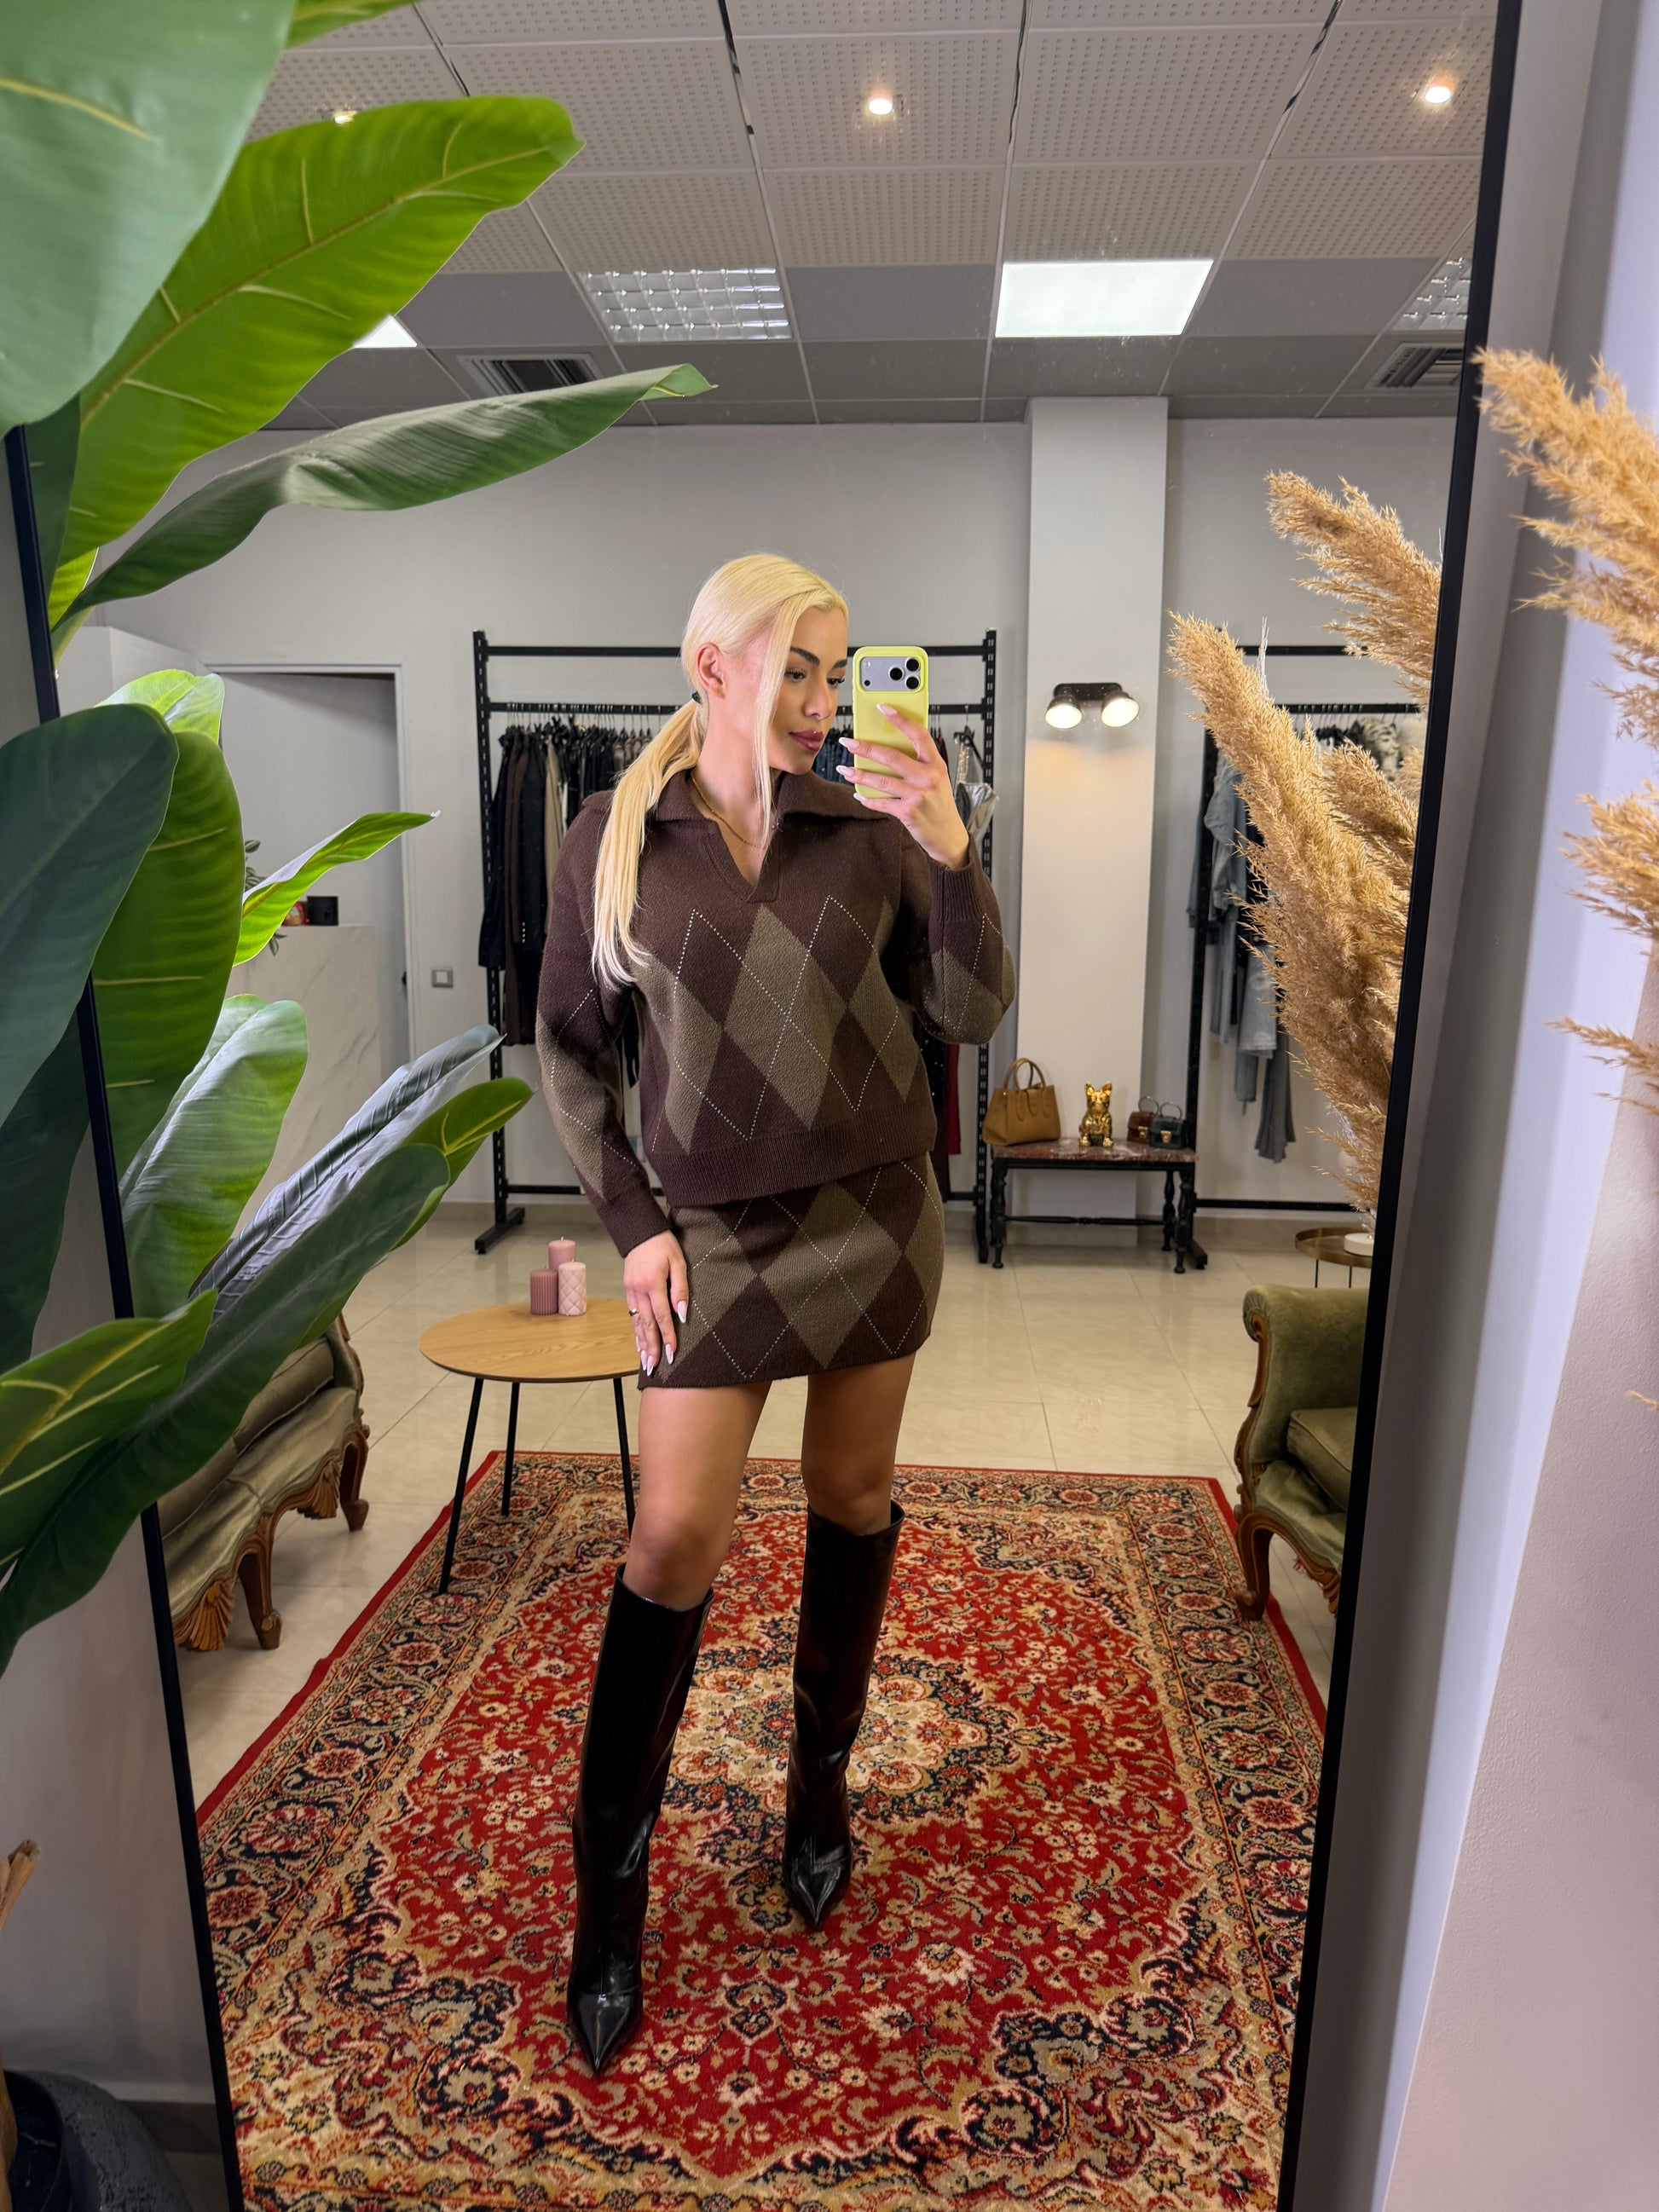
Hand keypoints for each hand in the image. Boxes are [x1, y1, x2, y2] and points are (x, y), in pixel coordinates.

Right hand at [622, 1229, 687, 1374]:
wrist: (640, 1231)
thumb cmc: (663, 1244)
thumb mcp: (679, 1262)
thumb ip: (680, 1289)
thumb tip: (682, 1313)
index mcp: (652, 1283)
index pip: (661, 1316)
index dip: (667, 1336)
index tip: (672, 1353)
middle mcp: (638, 1290)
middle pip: (646, 1324)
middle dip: (651, 1347)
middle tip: (654, 1367)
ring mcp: (630, 1290)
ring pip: (636, 1322)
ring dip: (641, 1343)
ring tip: (645, 1362)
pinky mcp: (627, 1290)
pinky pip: (632, 1314)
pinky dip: (636, 1331)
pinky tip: (639, 1343)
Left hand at [838, 708, 971, 868]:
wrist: (948, 836)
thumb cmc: (939, 805)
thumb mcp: (936, 779)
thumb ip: (919, 764)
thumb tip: (888, 749)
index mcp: (935, 764)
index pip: (918, 734)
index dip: (900, 719)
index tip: (883, 709)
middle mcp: (928, 777)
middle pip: (891, 756)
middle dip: (866, 748)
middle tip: (848, 743)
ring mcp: (918, 795)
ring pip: (881, 780)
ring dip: (859, 775)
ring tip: (845, 770)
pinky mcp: (908, 812)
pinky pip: (881, 803)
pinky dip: (868, 799)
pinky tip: (858, 795)